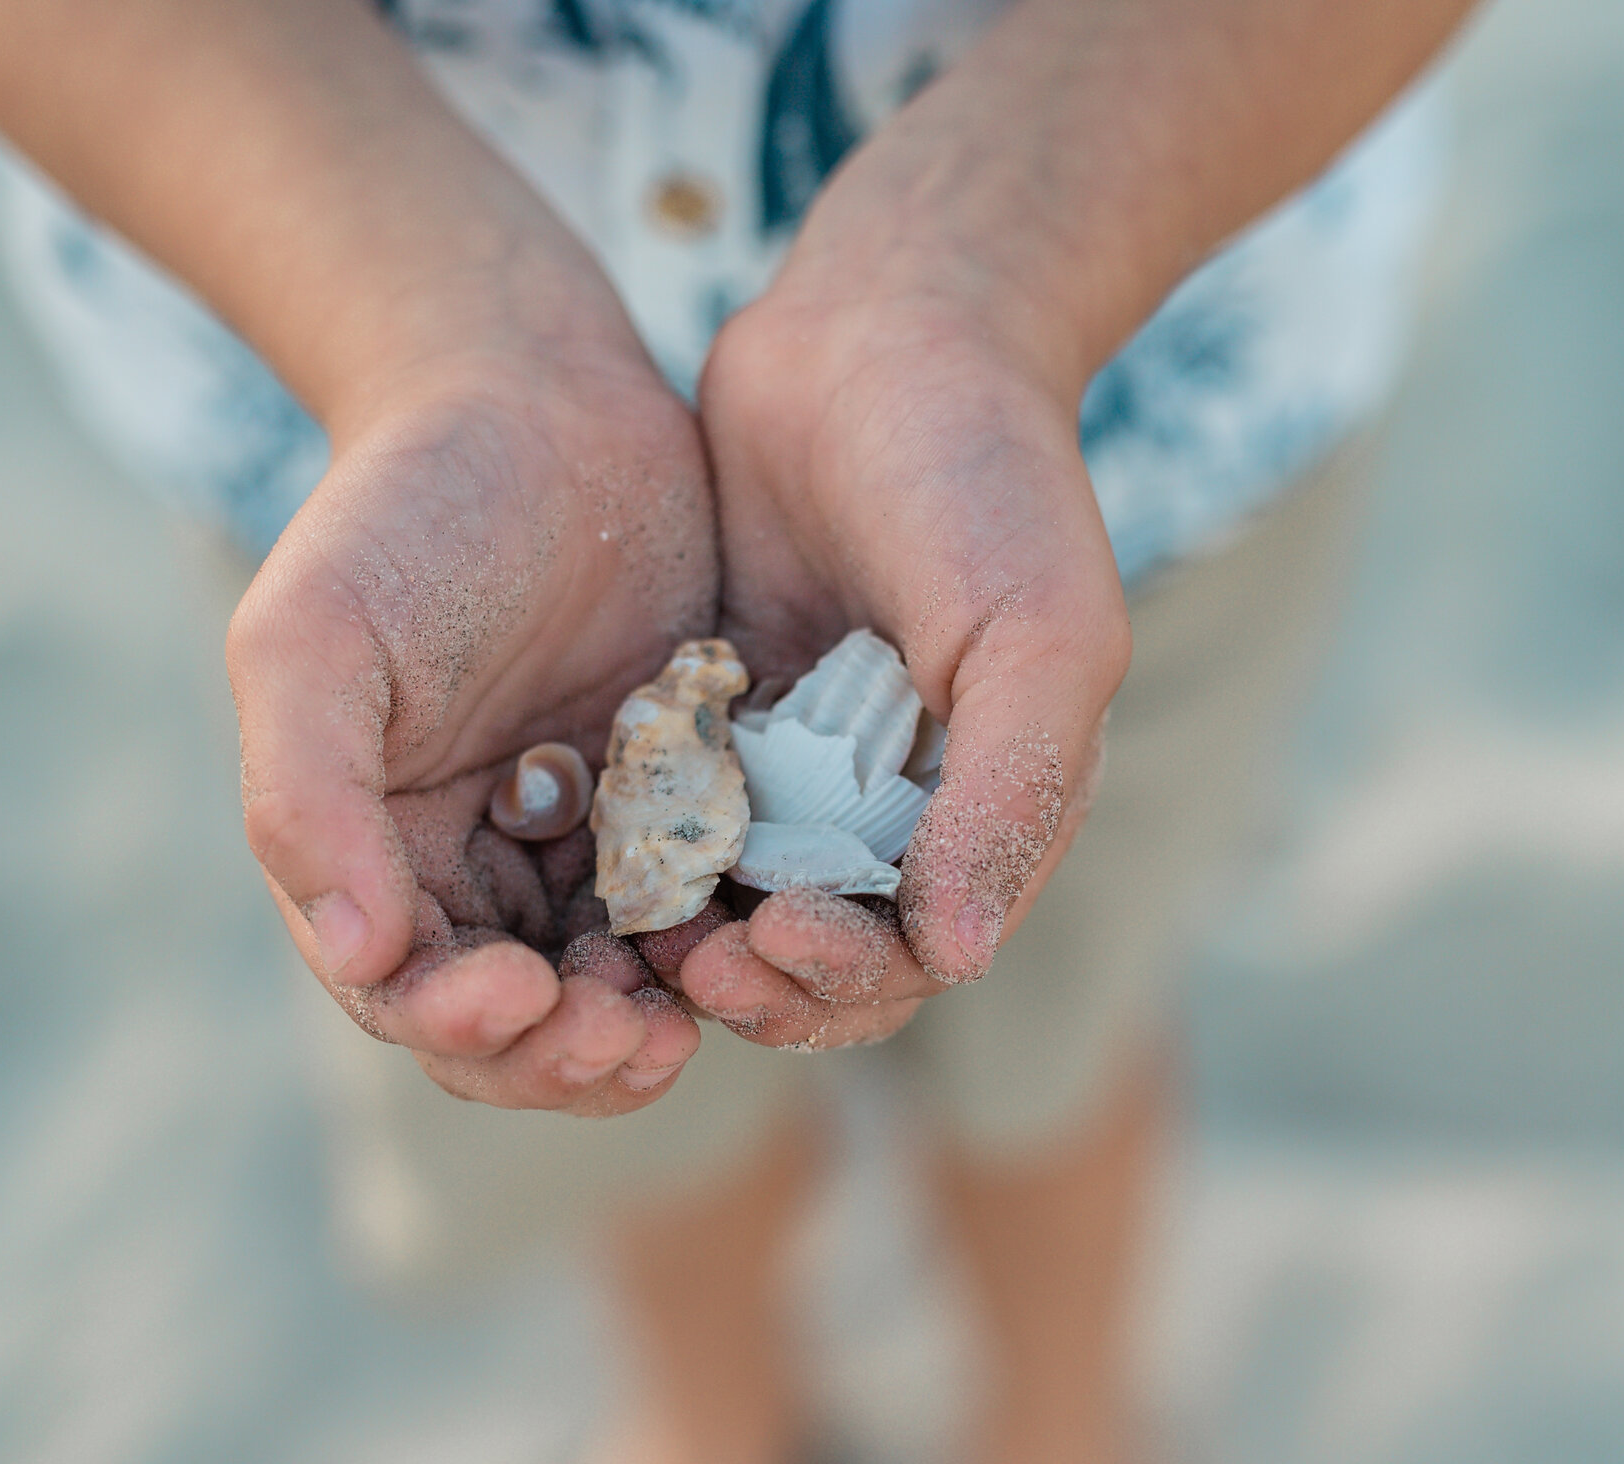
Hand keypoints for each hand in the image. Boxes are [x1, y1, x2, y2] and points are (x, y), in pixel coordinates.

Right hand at [229, 344, 719, 1110]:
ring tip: (694, 1021)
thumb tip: (360, 955)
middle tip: (637, 1043)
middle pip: (517, 1027)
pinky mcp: (676, 808)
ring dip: (647, 1026)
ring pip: (615, 990)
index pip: (407, 994)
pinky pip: (700, 910)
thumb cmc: (402, 511)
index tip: (522, 999)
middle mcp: (473, 870)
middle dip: (566, 1056)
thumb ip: (306, 798)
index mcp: (373, 851)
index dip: (460, 1026)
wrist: (537, 394)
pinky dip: (719, 945)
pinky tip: (755, 937)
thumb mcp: (315, 640)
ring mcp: (581, 846)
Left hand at [678, 290, 1130, 1049]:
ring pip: (731, 904)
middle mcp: (892, 806)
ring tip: (631, 933)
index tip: (773, 939)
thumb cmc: (988, 476)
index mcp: (988, 807)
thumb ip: (1009, 793)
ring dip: (687, 938)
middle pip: (815, 955)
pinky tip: (588, 848)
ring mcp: (799, 764)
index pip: (913, 955)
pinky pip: (671, 814)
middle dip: (757, 981)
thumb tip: (958, 956)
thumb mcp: (1035, 632)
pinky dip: (642, 850)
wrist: (888, 323)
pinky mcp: (718, 713)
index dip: (844, 977)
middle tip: (684, 961)